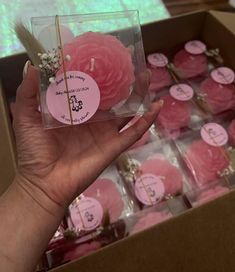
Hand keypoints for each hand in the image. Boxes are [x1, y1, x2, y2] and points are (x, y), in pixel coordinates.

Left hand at [12, 62, 161, 213]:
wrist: (43, 182)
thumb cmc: (34, 151)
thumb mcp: (26, 117)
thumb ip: (28, 92)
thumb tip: (32, 64)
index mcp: (75, 112)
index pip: (89, 88)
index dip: (97, 73)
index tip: (103, 54)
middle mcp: (93, 120)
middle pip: (112, 97)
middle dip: (121, 80)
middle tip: (129, 59)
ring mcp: (105, 133)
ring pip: (127, 111)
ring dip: (138, 95)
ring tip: (146, 76)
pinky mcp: (114, 146)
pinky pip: (134, 132)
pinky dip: (146, 120)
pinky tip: (156, 106)